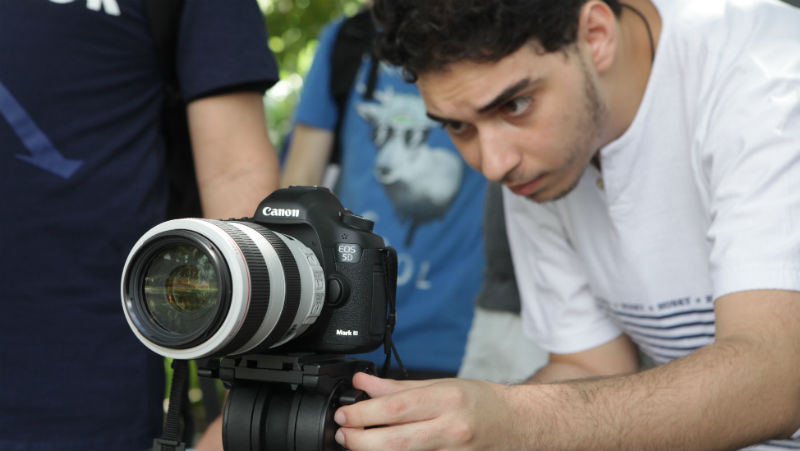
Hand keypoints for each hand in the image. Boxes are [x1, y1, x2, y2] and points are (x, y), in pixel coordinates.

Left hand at [334, 372, 517, 449]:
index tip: (344, 413)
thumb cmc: (481, 402)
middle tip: (342, 433)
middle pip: (396, 442)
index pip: (397, 407)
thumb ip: (399, 387)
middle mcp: (452, 429)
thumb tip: (363, 383)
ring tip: (356, 444)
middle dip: (360, 440)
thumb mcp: (441, 384)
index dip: (364, 413)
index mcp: (447, 399)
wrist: (518, 424)